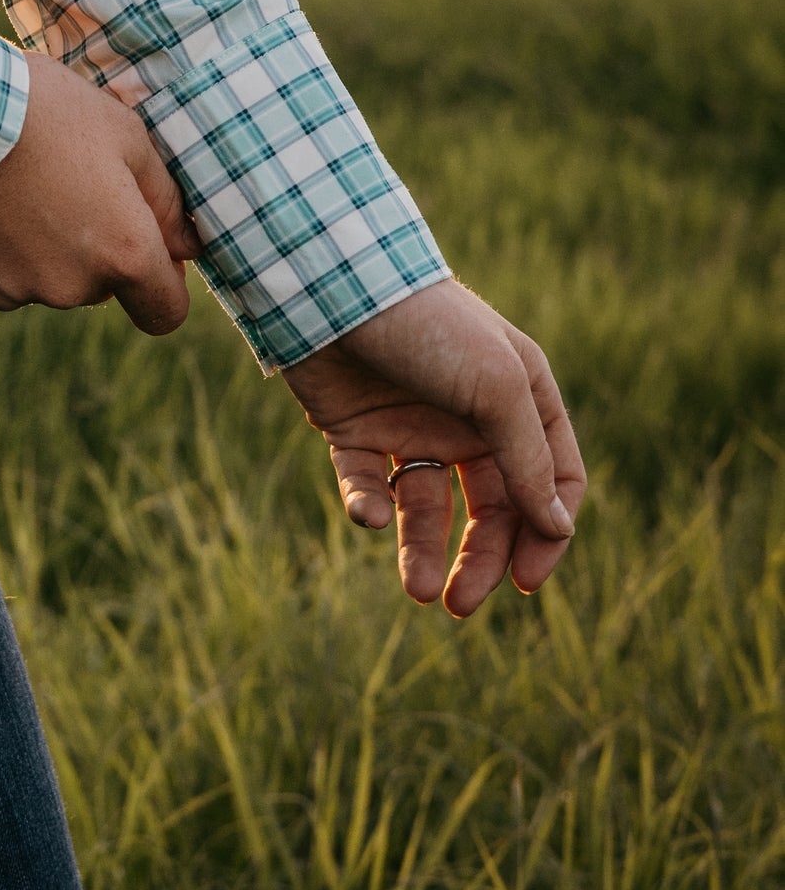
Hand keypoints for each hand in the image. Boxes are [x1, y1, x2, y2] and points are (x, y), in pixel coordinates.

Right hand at [0, 50, 200, 333]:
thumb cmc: (48, 111)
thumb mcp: (126, 135)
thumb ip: (165, 199)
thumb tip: (190, 244)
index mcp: (122, 253)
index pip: (164, 312)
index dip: (162, 282)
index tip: (147, 243)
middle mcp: (71, 287)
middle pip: (99, 285)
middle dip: (94, 245)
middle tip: (68, 181)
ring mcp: (12, 290)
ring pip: (44, 277)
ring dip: (41, 244)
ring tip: (17, 180)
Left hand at [283, 279, 585, 617]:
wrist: (332, 286)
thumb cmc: (428, 329)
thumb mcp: (496, 388)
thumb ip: (529, 459)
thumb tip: (557, 528)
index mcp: (517, 398)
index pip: (553, 480)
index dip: (547, 533)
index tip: (526, 579)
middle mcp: (468, 416)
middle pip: (492, 509)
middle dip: (481, 561)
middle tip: (460, 603)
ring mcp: (412, 425)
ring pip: (428, 510)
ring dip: (423, 552)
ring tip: (418, 589)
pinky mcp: (356, 432)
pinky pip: (368, 486)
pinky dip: (368, 508)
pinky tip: (368, 516)